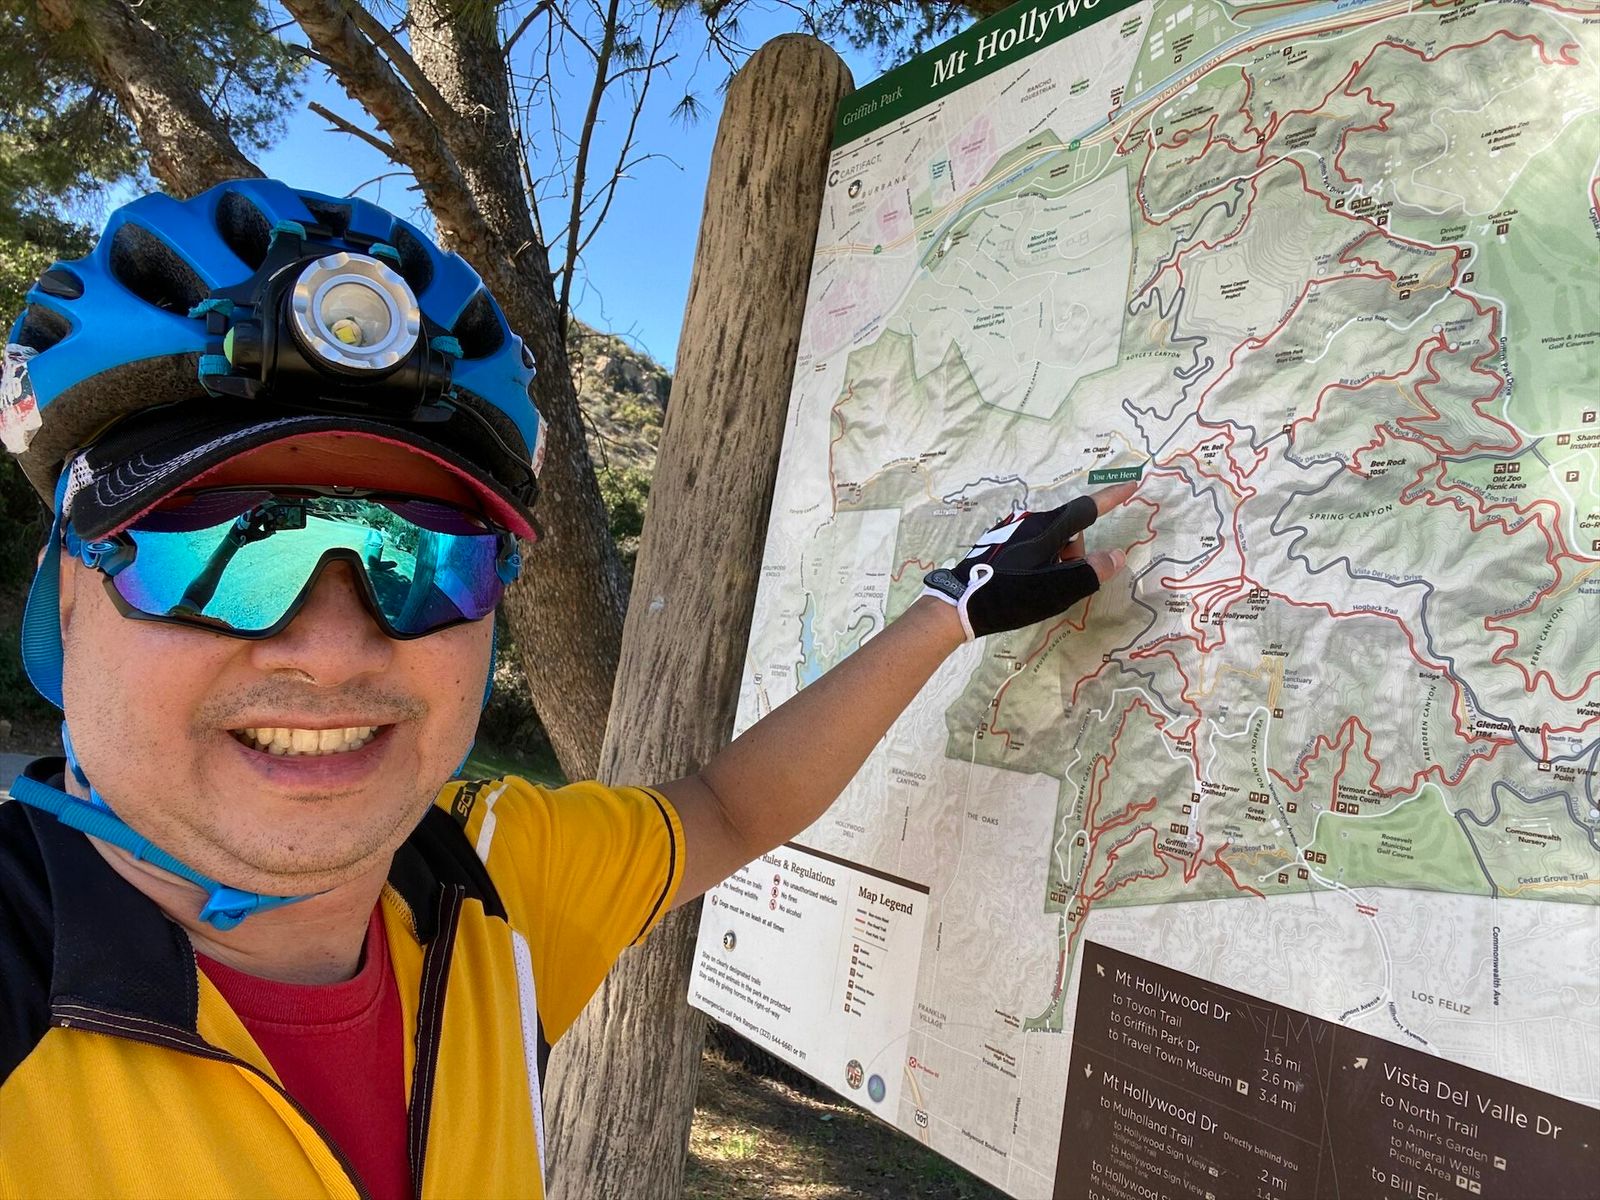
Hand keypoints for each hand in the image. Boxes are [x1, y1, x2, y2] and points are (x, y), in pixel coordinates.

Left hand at [921, 480, 1137, 640]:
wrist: (960, 603)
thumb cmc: (1010, 595)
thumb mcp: (1056, 590)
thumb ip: (1090, 573)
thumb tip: (1117, 556)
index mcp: (1048, 529)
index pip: (1088, 508)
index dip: (1112, 498)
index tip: (1132, 484)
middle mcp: (1031, 521)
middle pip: (1071, 530)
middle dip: (1075, 554)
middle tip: (1059, 583)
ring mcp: (1012, 530)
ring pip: (1052, 540)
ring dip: (1056, 560)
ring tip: (1037, 587)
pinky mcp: (999, 541)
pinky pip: (1033, 546)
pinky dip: (1039, 562)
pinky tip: (1021, 584)